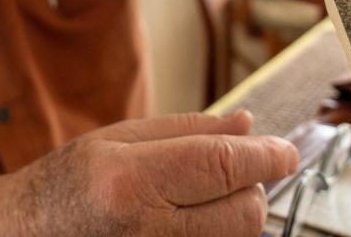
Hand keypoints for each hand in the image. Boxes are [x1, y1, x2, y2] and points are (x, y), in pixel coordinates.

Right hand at [0, 110, 298, 235]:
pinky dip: (218, 234)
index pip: (223, 166)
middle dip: (251, 186)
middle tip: (234, 170)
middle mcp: (145, 231)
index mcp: (129, 182)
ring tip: (200, 198)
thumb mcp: (117, 139)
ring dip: (237, 213)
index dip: (267, 157)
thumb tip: (249, 125)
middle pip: (244, 212)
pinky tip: (191, 220)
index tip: (286, 151)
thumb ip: (187, 130)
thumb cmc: (64, 185)